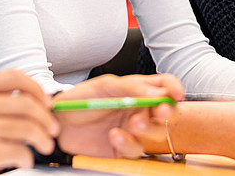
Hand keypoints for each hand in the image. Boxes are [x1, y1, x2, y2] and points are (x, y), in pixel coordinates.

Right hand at [0, 70, 57, 175]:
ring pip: (29, 128)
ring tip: (44, 145)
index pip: (15, 77)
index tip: (46, 102)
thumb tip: (30, 99)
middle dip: (47, 119)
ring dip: (43, 139)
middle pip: (27, 104)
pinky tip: (22, 160)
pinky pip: (20, 151)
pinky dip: (27, 158)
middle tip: (52, 130)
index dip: (37, 88)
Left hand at [53, 74, 182, 157]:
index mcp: (138, 90)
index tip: (176, 94)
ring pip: (156, 133)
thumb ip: (130, 87)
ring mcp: (133, 130)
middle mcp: (140, 109)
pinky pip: (136, 149)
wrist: (59, 122)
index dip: (174, 88)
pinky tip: (115, 135)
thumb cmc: (81, 99)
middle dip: (167, 112)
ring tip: (134, 124)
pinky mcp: (124, 148)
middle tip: (160, 112)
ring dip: (148, 128)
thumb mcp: (104, 86)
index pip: (164, 85)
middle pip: (166, 112)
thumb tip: (156, 91)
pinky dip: (127, 142)